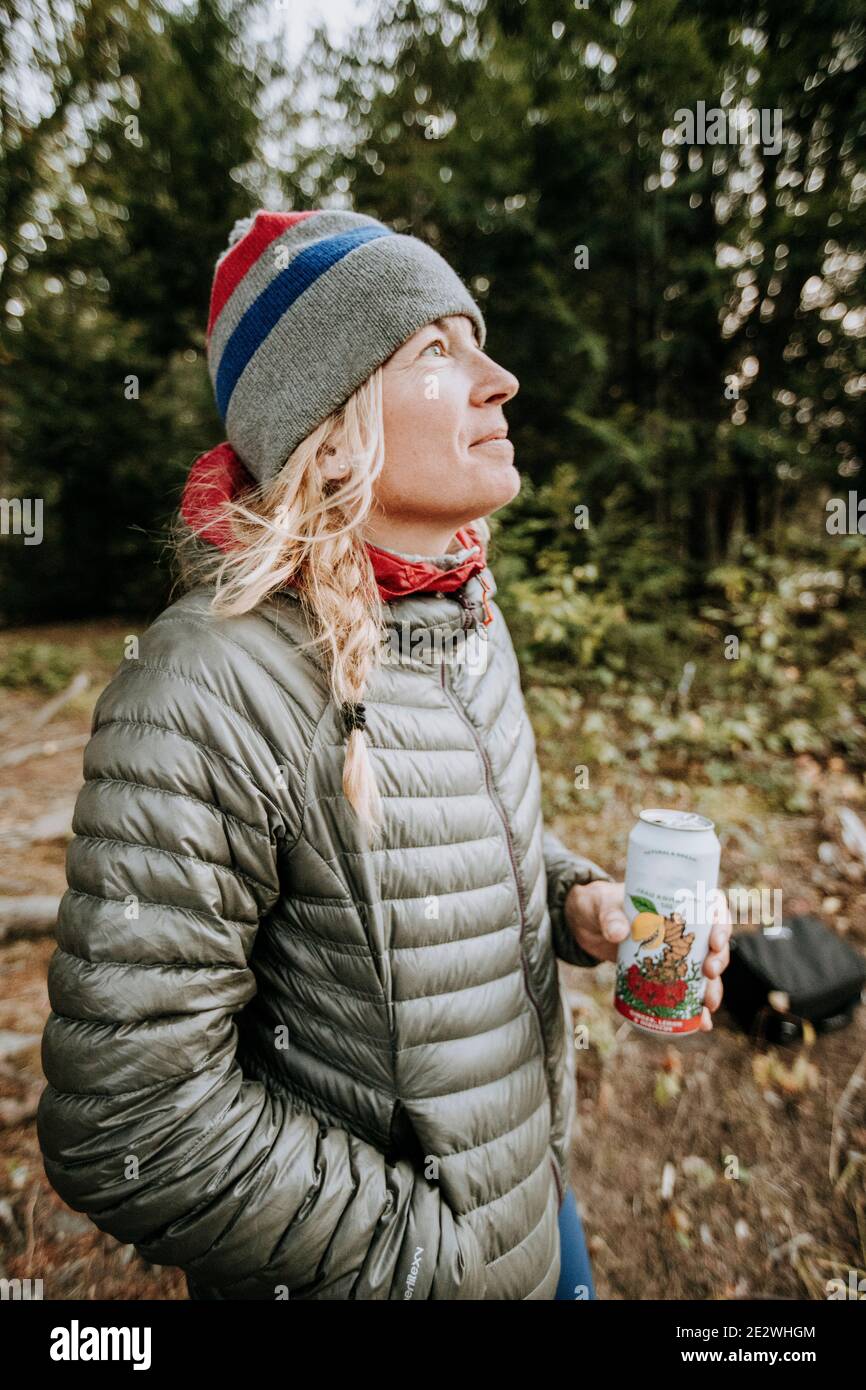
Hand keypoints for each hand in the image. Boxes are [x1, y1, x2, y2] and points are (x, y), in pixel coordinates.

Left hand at [564, 880, 732, 1031]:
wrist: (584, 925)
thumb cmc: (598, 905)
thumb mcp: (602, 906)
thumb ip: (609, 917)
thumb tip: (619, 933)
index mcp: (675, 903)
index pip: (711, 908)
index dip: (721, 924)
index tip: (714, 941)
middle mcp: (681, 928)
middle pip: (713, 944)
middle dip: (718, 960)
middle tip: (709, 973)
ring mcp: (673, 953)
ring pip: (704, 971)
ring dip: (712, 988)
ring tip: (708, 1006)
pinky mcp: (662, 973)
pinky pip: (684, 990)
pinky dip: (694, 1008)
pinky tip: (701, 1023)